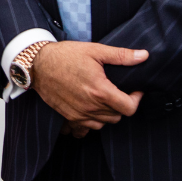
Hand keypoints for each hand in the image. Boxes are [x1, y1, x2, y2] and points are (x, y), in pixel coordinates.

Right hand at [31, 41, 146, 137]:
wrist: (37, 64)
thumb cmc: (65, 55)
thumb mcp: (95, 50)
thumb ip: (121, 55)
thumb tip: (143, 56)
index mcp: (100, 91)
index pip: (129, 108)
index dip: (136, 99)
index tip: (134, 90)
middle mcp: (90, 106)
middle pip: (118, 116)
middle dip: (122, 104)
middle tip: (117, 90)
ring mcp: (78, 114)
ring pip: (104, 124)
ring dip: (108, 113)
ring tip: (104, 98)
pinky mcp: (68, 117)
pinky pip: (86, 129)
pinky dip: (92, 123)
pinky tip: (90, 109)